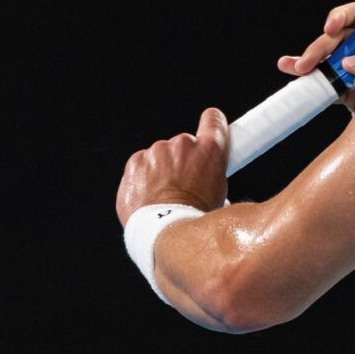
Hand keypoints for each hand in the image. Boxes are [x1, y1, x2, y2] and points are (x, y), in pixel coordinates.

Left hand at [116, 107, 229, 225]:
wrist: (167, 233)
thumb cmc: (197, 221)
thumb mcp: (220, 199)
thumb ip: (212, 179)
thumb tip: (207, 185)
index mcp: (209, 150)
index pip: (214, 120)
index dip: (213, 125)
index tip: (211, 129)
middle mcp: (183, 144)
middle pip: (184, 144)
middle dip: (184, 161)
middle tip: (184, 185)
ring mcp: (156, 152)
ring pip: (160, 156)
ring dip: (162, 170)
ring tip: (164, 197)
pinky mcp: (135, 162)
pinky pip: (141, 165)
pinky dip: (144, 178)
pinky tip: (149, 197)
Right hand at [276, 1, 354, 112]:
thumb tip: (352, 62)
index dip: (343, 16)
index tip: (332, 27)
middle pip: (336, 39)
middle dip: (320, 48)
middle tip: (308, 63)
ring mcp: (352, 69)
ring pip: (324, 59)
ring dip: (306, 60)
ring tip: (291, 66)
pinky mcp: (344, 89)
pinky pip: (323, 82)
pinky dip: (306, 79)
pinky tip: (289, 69)